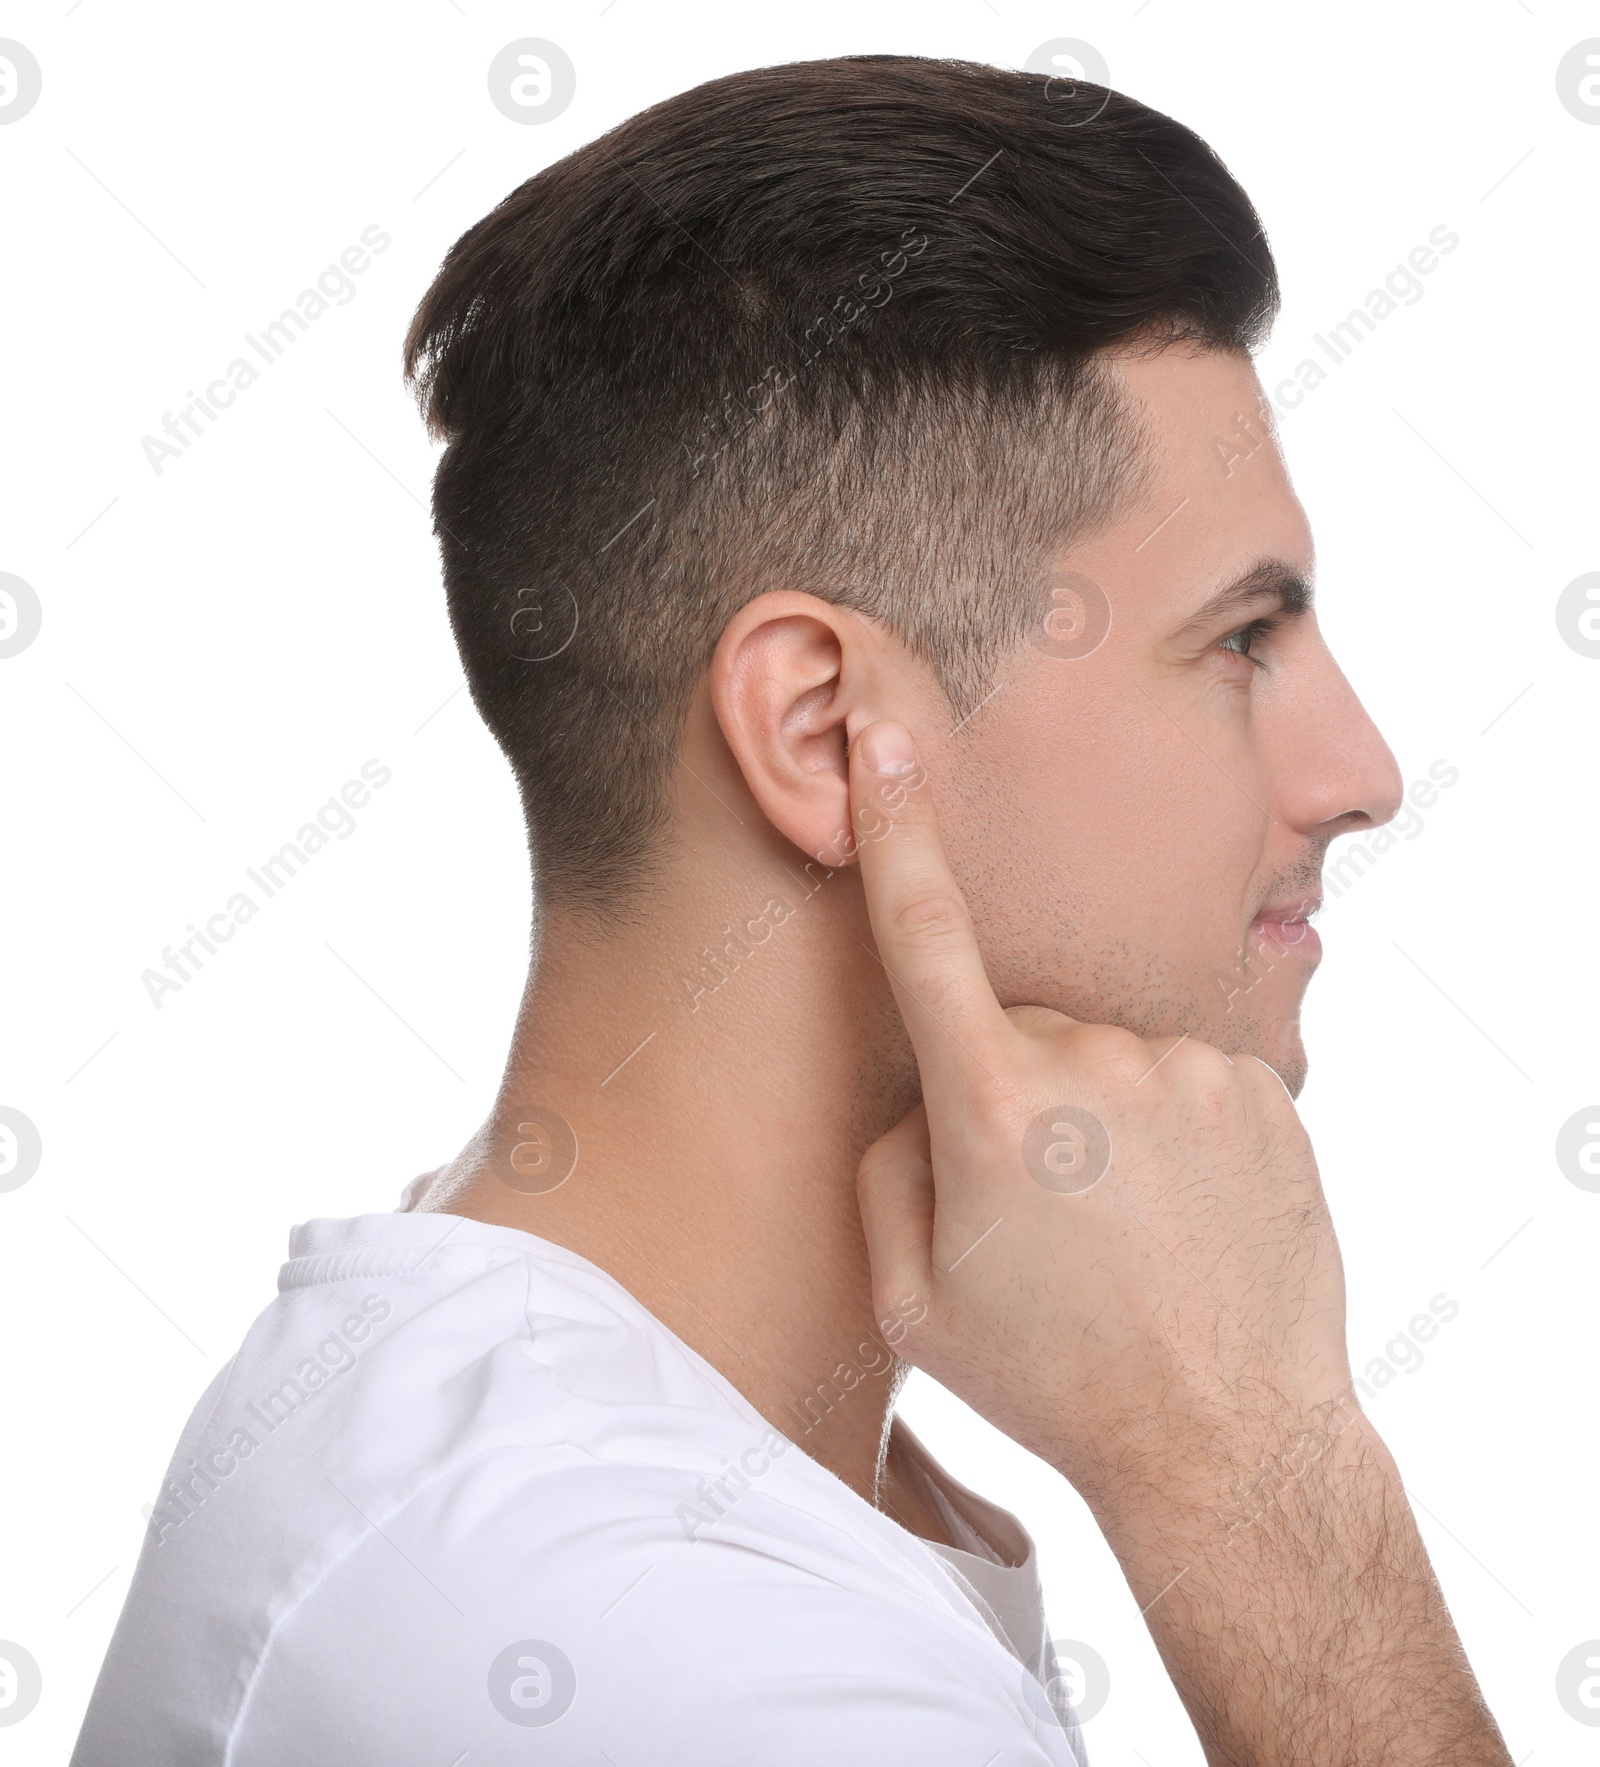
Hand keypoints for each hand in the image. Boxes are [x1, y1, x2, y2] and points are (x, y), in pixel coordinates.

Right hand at [849, 718, 1352, 1516]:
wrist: (1227, 1438)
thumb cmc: (1052, 1378)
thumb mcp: (911, 1298)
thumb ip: (887, 1168)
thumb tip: (927, 1097)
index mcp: (993, 1106)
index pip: (923, 932)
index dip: (895, 823)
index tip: (884, 725)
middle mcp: (1095, 1063)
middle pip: (1018, 1031)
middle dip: (1011, 1096)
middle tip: (1041, 1216)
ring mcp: (1190, 1071)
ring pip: (1105, 1058)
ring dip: (1096, 1120)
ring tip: (1120, 1230)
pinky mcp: (1263, 1090)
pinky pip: (1182, 1078)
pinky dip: (1168, 1130)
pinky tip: (1180, 1215)